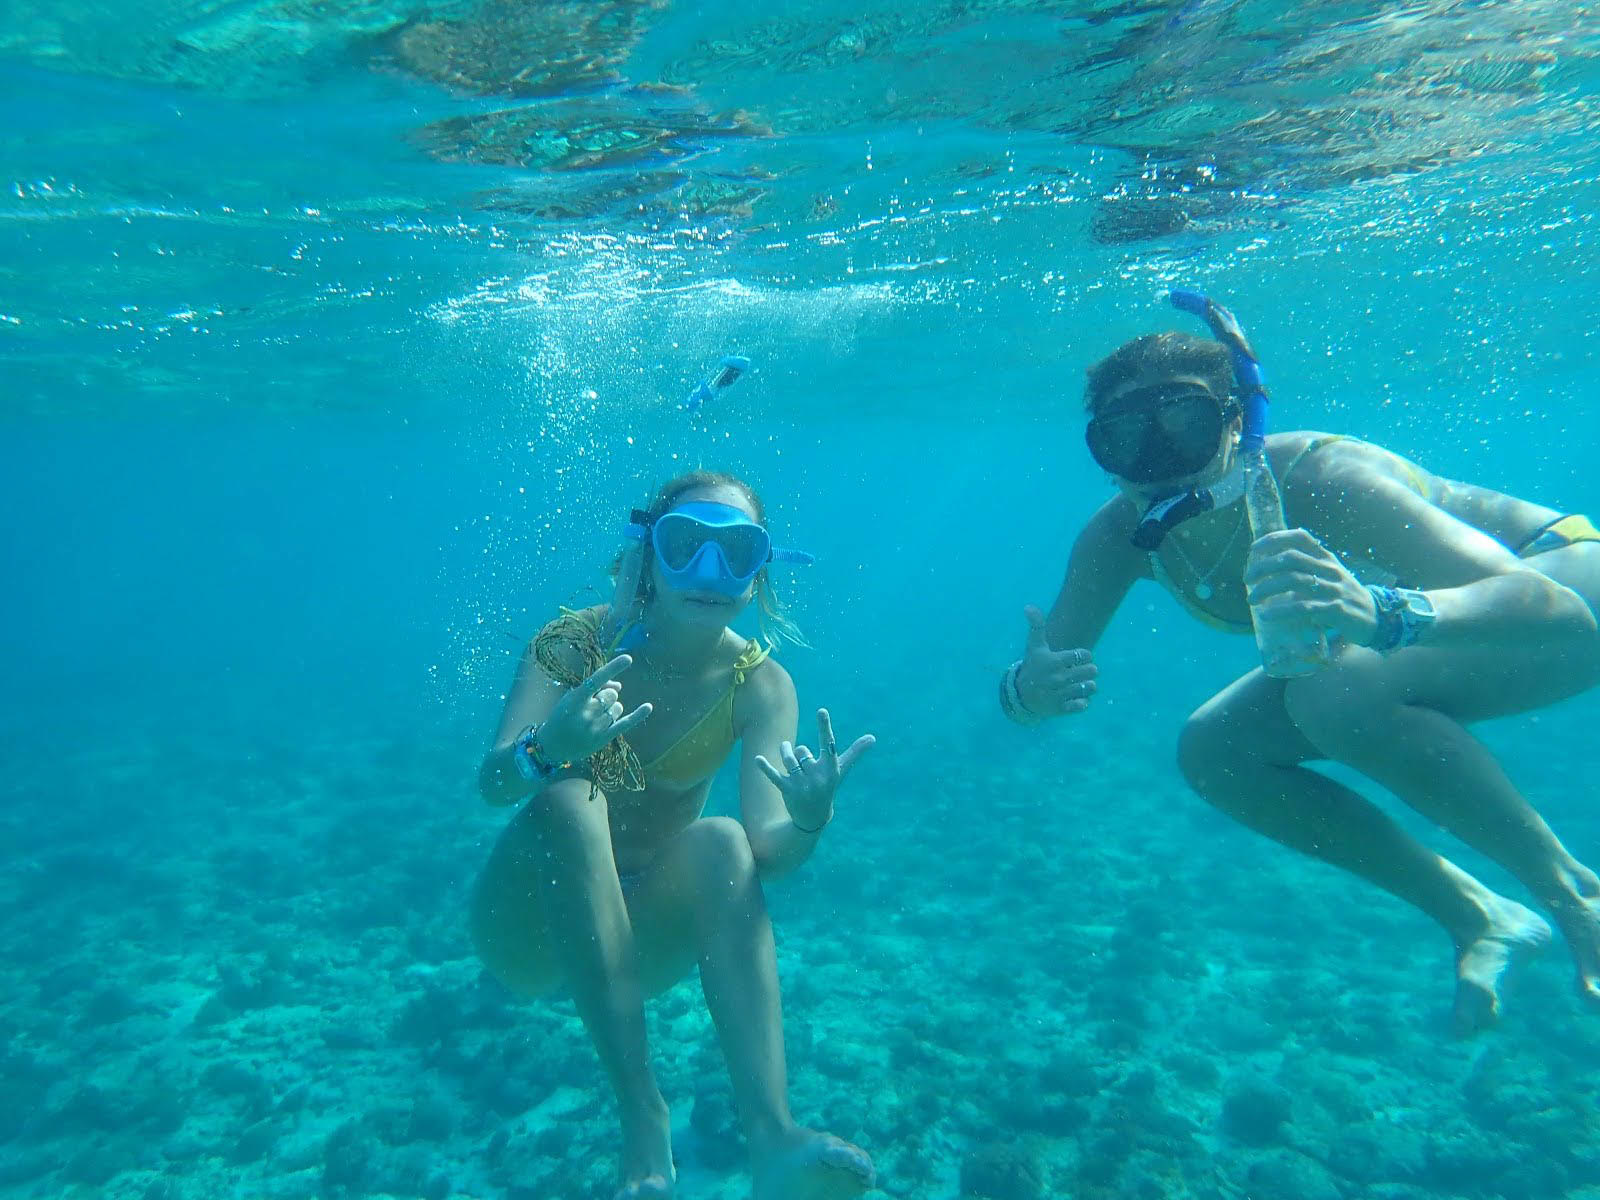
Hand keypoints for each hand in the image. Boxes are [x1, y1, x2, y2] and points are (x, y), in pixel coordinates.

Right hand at [541, 654, 652, 761]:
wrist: (552, 746)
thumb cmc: (562, 716)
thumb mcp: (571, 698)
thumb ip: (594, 689)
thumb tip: (619, 685)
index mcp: (575, 699)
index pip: (597, 679)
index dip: (613, 668)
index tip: (628, 658)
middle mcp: (586, 713)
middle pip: (612, 694)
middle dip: (608, 695)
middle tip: (595, 704)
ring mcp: (596, 727)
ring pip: (618, 707)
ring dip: (612, 708)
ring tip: (596, 717)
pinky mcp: (604, 738)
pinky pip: (626, 723)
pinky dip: (638, 715)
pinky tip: (648, 707)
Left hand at [754, 709, 873, 831]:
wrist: (813, 818)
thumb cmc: (829, 787)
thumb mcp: (840, 770)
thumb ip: (855, 752)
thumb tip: (873, 737)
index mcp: (831, 768)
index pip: (827, 743)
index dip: (824, 726)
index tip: (821, 710)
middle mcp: (818, 776)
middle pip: (801, 750)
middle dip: (799, 753)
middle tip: (803, 764)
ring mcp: (802, 784)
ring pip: (788, 758)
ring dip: (785, 752)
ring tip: (786, 752)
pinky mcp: (787, 790)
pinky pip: (774, 775)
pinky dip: (765, 767)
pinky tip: (758, 759)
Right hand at [1016, 606, 1096, 715]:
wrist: (1020, 695)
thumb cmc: (1033, 667)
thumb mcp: (1034, 647)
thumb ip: (1036, 626)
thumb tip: (1029, 606)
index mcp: (1054, 661)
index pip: (1083, 654)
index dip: (1085, 655)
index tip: (1078, 658)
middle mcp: (1058, 678)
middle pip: (1091, 671)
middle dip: (1090, 670)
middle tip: (1083, 671)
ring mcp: (1060, 694)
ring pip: (1089, 688)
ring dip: (1089, 686)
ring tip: (1082, 683)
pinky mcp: (1060, 708)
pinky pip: (1082, 705)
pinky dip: (1083, 702)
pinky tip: (1076, 697)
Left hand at [1243, 528, 1377, 644]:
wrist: (1374, 617)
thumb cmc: (1341, 595)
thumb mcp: (1326, 574)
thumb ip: (1303, 568)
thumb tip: (1266, 566)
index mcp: (1325, 557)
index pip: (1300, 537)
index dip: (1274, 539)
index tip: (1253, 549)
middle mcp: (1329, 569)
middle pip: (1290, 559)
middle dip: (1263, 567)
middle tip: (1247, 580)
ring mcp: (1334, 589)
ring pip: (1294, 582)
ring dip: (1266, 589)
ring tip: (1251, 600)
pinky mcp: (1336, 610)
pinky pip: (1304, 607)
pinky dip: (1281, 610)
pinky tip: (1267, 615)